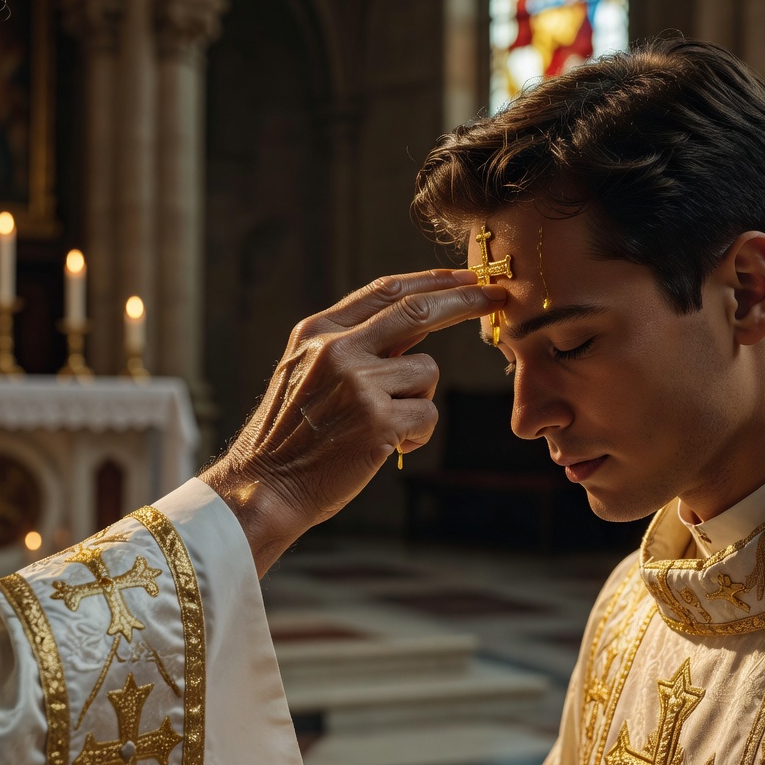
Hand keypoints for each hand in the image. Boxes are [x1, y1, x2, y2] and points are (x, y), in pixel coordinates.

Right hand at [200, 269, 505, 574]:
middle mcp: (337, 349)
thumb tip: (418, 323)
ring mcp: (358, 384)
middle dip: (466, 301)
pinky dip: (416, 436)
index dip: (433, 280)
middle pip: (419, 311)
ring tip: (383, 428)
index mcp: (318, 331)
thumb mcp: (308, 371)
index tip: (466, 277)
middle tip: (499, 297)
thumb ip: (355, 345)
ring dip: (419, 403)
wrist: (265, 487)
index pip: (387, 291)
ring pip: (427, 373)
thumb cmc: (292, 436)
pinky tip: (385, 448)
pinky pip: (427, 417)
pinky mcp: (377, 421)